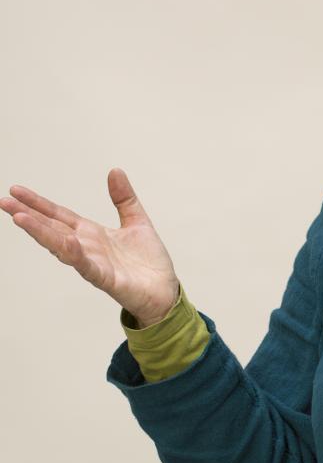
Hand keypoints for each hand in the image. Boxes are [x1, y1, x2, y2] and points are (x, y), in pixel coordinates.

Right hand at [1, 168, 180, 325]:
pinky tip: (65, 243)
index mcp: (91, 233)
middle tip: (4, 202)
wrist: (166, 291)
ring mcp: (94, 264)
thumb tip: (115, 170)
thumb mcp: (137, 221)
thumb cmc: (149, 263)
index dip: (38, 203)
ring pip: (62, 247)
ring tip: (20, 218)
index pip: (58, 215)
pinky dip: (76, 255)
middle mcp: (87, 248)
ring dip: (42, 233)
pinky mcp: (106, 280)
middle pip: (52, 229)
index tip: (16, 190)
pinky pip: (87, 267)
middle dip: (28, 216)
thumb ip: (124, 198)